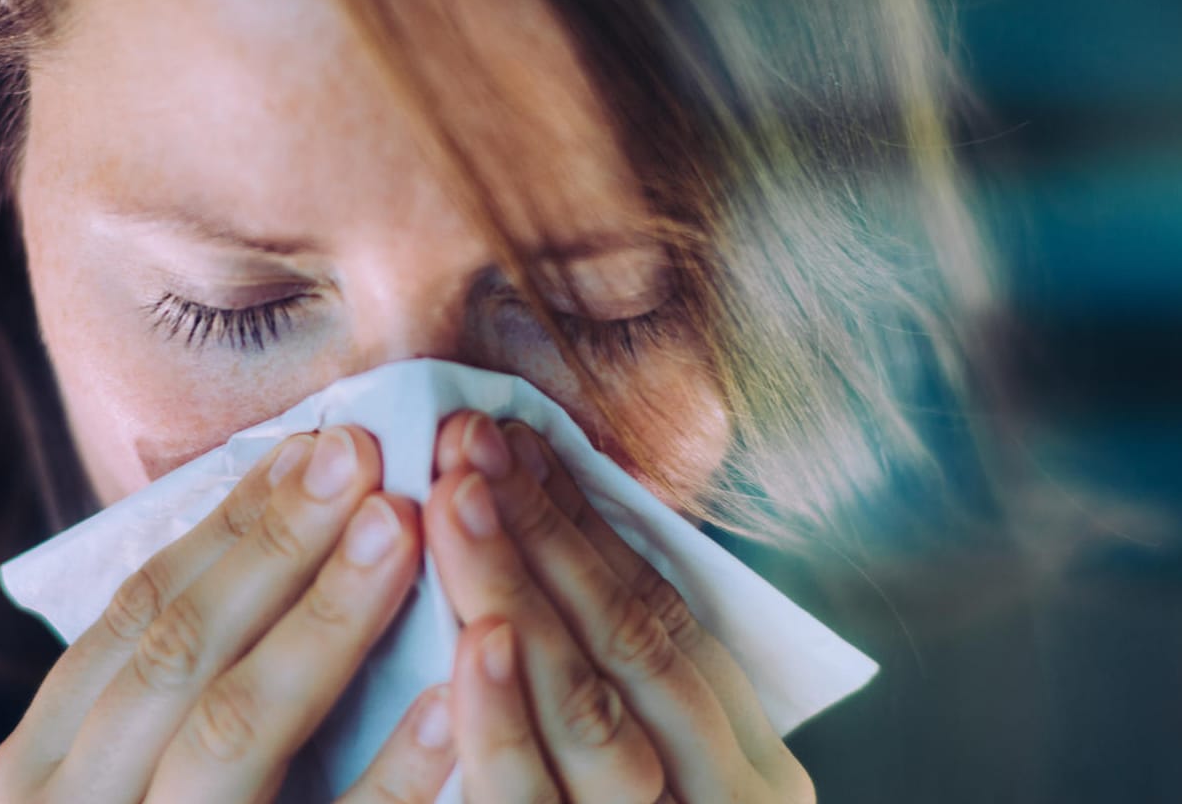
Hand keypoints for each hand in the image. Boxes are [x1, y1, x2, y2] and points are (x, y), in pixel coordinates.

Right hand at [0, 426, 455, 803]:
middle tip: (368, 457)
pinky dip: (390, 777)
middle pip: (177, 655)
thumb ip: (175, 674)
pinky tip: (456, 701)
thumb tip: (279, 512)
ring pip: (229, 736)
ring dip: (323, 626)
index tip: (316, 443)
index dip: (229, 525)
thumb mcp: (129, 770)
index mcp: (39, 767)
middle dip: (276, 548)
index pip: (138, 615)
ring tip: (407, 532)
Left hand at [426, 413, 815, 802]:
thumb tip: (541, 535)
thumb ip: (615, 681)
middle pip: (630, 644)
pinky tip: (472, 645)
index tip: (514, 435)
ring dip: (516, 593)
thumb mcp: (659, 764)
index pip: (662, 616)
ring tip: (455, 499)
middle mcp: (726, 794)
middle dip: (545, 529)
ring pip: (588, 710)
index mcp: (747, 763)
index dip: (582, 521)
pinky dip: (501, 723)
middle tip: (471, 439)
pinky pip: (528, 803)